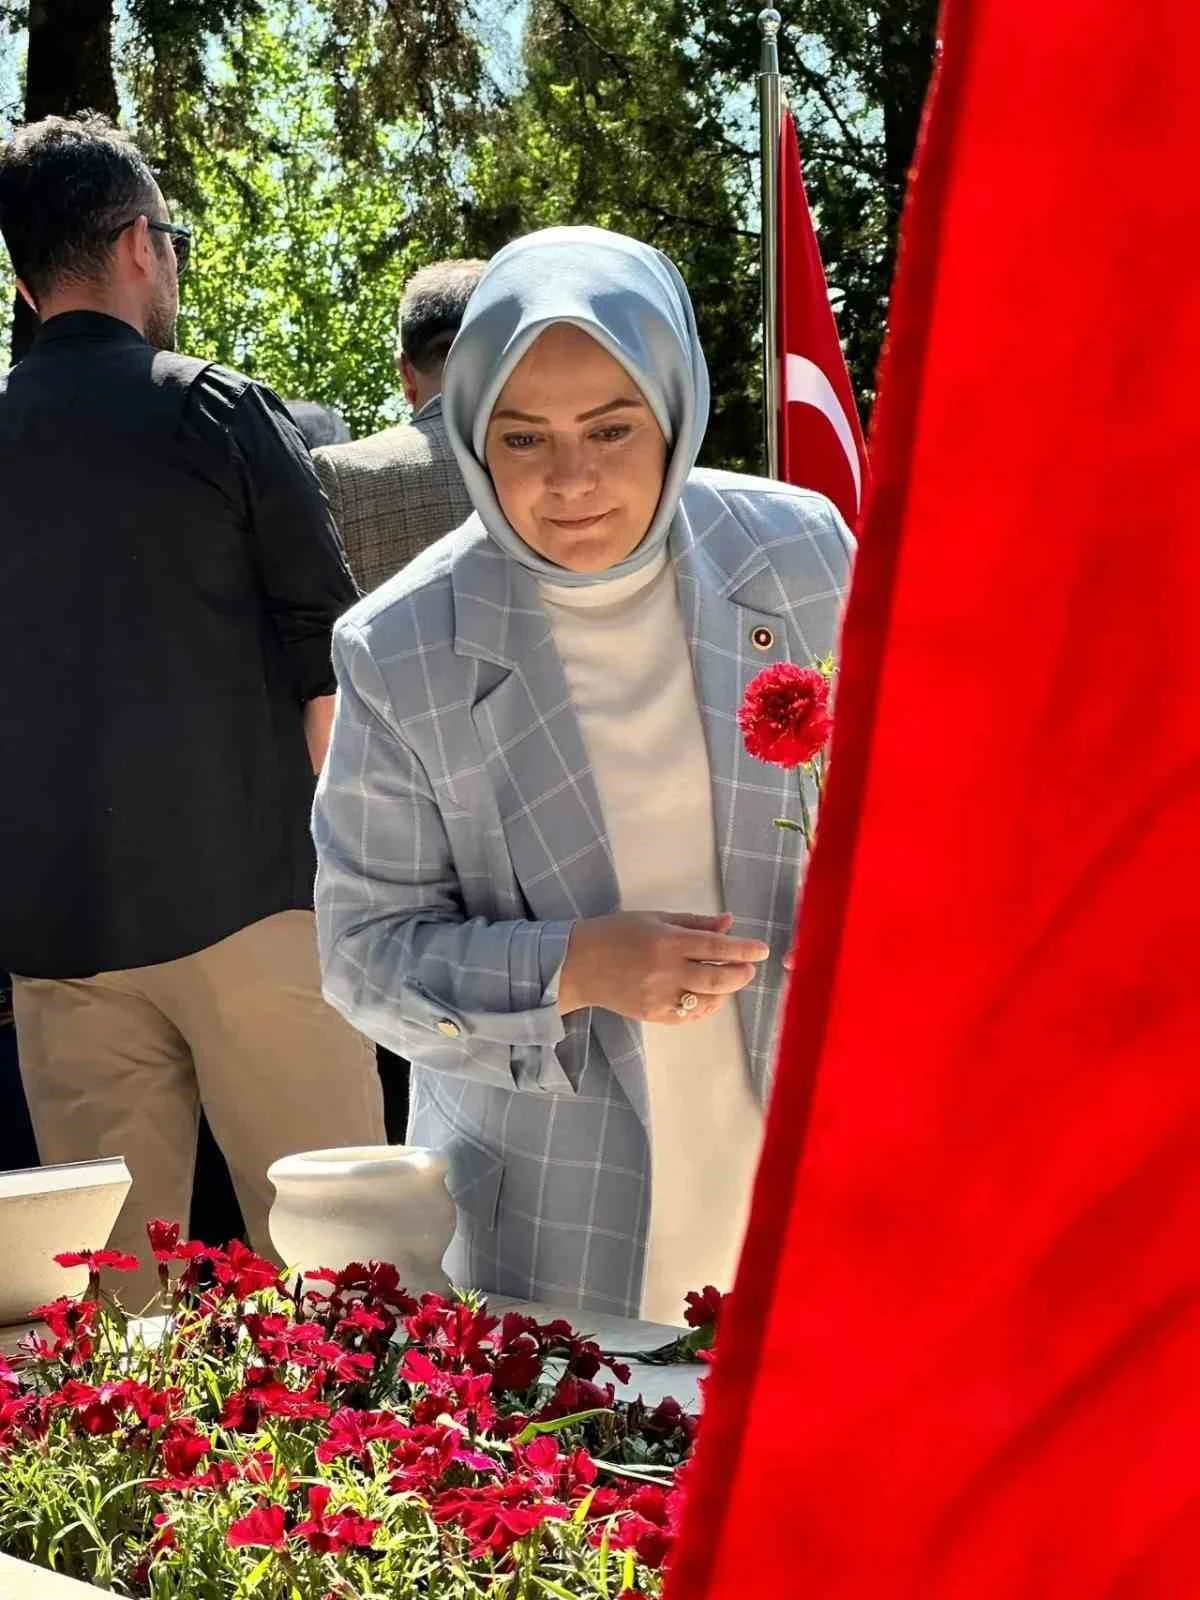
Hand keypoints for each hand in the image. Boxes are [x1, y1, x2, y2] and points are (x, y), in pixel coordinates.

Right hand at [557, 910, 770, 1024]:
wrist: (578, 965)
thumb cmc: (617, 933)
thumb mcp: (655, 918)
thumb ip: (695, 923)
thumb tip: (729, 923)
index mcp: (667, 941)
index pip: (717, 946)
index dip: (744, 949)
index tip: (762, 950)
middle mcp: (666, 971)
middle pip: (718, 978)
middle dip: (741, 974)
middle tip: (748, 968)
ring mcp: (660, 997)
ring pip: (708, 1000)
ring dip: (725, 991)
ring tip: (728, 980)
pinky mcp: (653, 1015)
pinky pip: (690, 1014)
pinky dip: (705, 1006)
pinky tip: (708, 995)